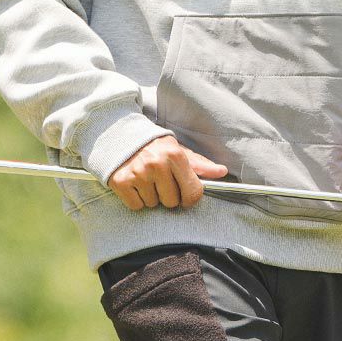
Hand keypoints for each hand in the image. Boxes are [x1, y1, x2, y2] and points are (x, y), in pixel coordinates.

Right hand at [108, 134, 227, 210]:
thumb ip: (199, 164)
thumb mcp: (178, 150)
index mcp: (175, 156)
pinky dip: (136, 199)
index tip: (183, 193)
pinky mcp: (121, 182)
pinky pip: (136, 206)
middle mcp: (157, 164)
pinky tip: (134, 184)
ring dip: (150, 196)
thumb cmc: (154, 146)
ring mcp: (138, 174)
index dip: (189, 197)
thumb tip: (222, 172)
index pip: (193, 193)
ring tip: (145, 179)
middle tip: (159, 181)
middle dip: (167, 195)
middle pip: (172, 202)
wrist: (119, 134)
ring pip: (153, 204)